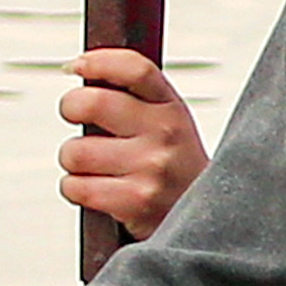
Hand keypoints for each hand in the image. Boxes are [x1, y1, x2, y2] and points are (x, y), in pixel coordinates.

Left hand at [59, 49, 206, 240]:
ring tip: (95, 168)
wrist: (214, 224)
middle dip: (71, 109)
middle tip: (76, 119)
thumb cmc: (179, 174)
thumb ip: (136, 100)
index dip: (98, 62)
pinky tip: (98, 191)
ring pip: (75, 151)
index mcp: (172, 109)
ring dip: (74, 162)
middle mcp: (164, 134)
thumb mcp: (172, 127)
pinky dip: (76, 190)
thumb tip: (83, 74)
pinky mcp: (136, 201)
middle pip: (92, 102)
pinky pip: (76, 187)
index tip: (77, 67)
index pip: (134, 69)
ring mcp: (151, 168)